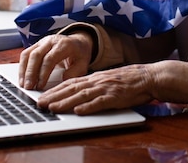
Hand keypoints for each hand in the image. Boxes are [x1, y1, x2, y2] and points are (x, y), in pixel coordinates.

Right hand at [19, 32, 92, 90]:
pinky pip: (25, 54)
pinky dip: (22, 67)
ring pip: (28, 54)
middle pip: (36, 55)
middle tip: (28, 87)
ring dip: (23, 70)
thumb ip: (74, 73)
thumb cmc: (79, 55)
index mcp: (64, 44)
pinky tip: (22, 78)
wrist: (78, 43)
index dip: (43, 73)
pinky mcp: (36, 45)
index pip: (50, 58)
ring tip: (23, 85)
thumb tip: (61, 80)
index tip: (40, 86)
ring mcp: (42, 41)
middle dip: (30, 73)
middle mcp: (51, 40)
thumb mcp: (83, 64)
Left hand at [36, 64, 155, 114]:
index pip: (70, 83)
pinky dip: (89, 107)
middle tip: (40, 104)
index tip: (42, 96)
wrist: (147, 77)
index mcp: (94, 78)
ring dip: (65, 102)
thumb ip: (93, 86)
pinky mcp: (115, 97)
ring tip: (53, 108)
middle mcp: (97, 81)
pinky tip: (79, 111)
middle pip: (71, 88)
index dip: (54, 90)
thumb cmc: (128, 80)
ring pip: (82, 95)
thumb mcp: (107, 80)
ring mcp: (106, 89)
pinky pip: (100, 102)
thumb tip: (77, 95)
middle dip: (54, 96)